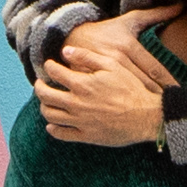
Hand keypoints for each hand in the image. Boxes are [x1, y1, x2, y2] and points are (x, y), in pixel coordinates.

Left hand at [37, 10, 174, 150]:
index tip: (49, 65)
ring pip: (50, 115)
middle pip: (45, 95)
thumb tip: (65, 51)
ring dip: (44, 106)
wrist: (147, 117)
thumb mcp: (112, 65)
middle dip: (39, 86)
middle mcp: (77, 103)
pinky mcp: (86, 135)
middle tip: (40, 83)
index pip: (54, 72)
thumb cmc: (132, 89)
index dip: (48, 67)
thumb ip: (87, 57)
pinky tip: (53, 124)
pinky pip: (61, 134)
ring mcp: (80, 121)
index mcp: (82, 84)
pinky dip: (52, 129)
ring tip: (47, 101)